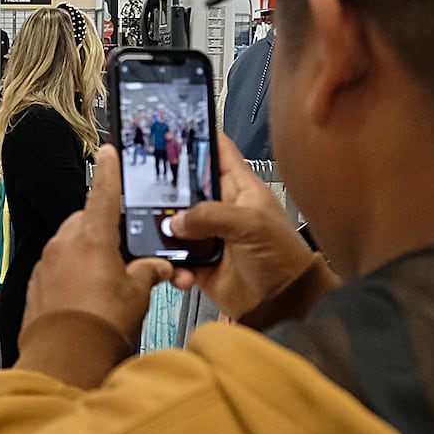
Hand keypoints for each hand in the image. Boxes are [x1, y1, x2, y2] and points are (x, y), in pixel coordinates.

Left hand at [22, 144, 172, 345]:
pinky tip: (85, 298)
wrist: (65, 359)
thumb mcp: (138, 295)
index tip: (107, 153)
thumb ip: (148, 273)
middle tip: (122, 252)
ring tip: (106, 283)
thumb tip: (158, 268)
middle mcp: (64, 245)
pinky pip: (56, 270)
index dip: (108, 171)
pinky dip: (70, 276)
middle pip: (85, 223)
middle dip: (102, 232)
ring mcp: (46, 265)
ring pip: (69, 247)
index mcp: (91, 237)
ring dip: (86, 257)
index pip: (103, 193)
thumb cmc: (100, 327)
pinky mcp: (35, 286)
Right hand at [168, 133, 331, 320]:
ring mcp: (210, 236)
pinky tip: (181, 272)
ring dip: (165, 235)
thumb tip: (175, 220)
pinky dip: (172, 266)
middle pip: (185, 188)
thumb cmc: (284, 259)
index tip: (172, 128)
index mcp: (240, 187)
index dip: (196, 136)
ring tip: (164, 241)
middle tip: (148, 193)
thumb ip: (211, 215)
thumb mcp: (251, 225)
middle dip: (166, 191)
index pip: (216, 150)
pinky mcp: (201, 263)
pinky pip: (175, 259)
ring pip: (174, 225)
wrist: (285, 305)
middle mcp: (222, 208)